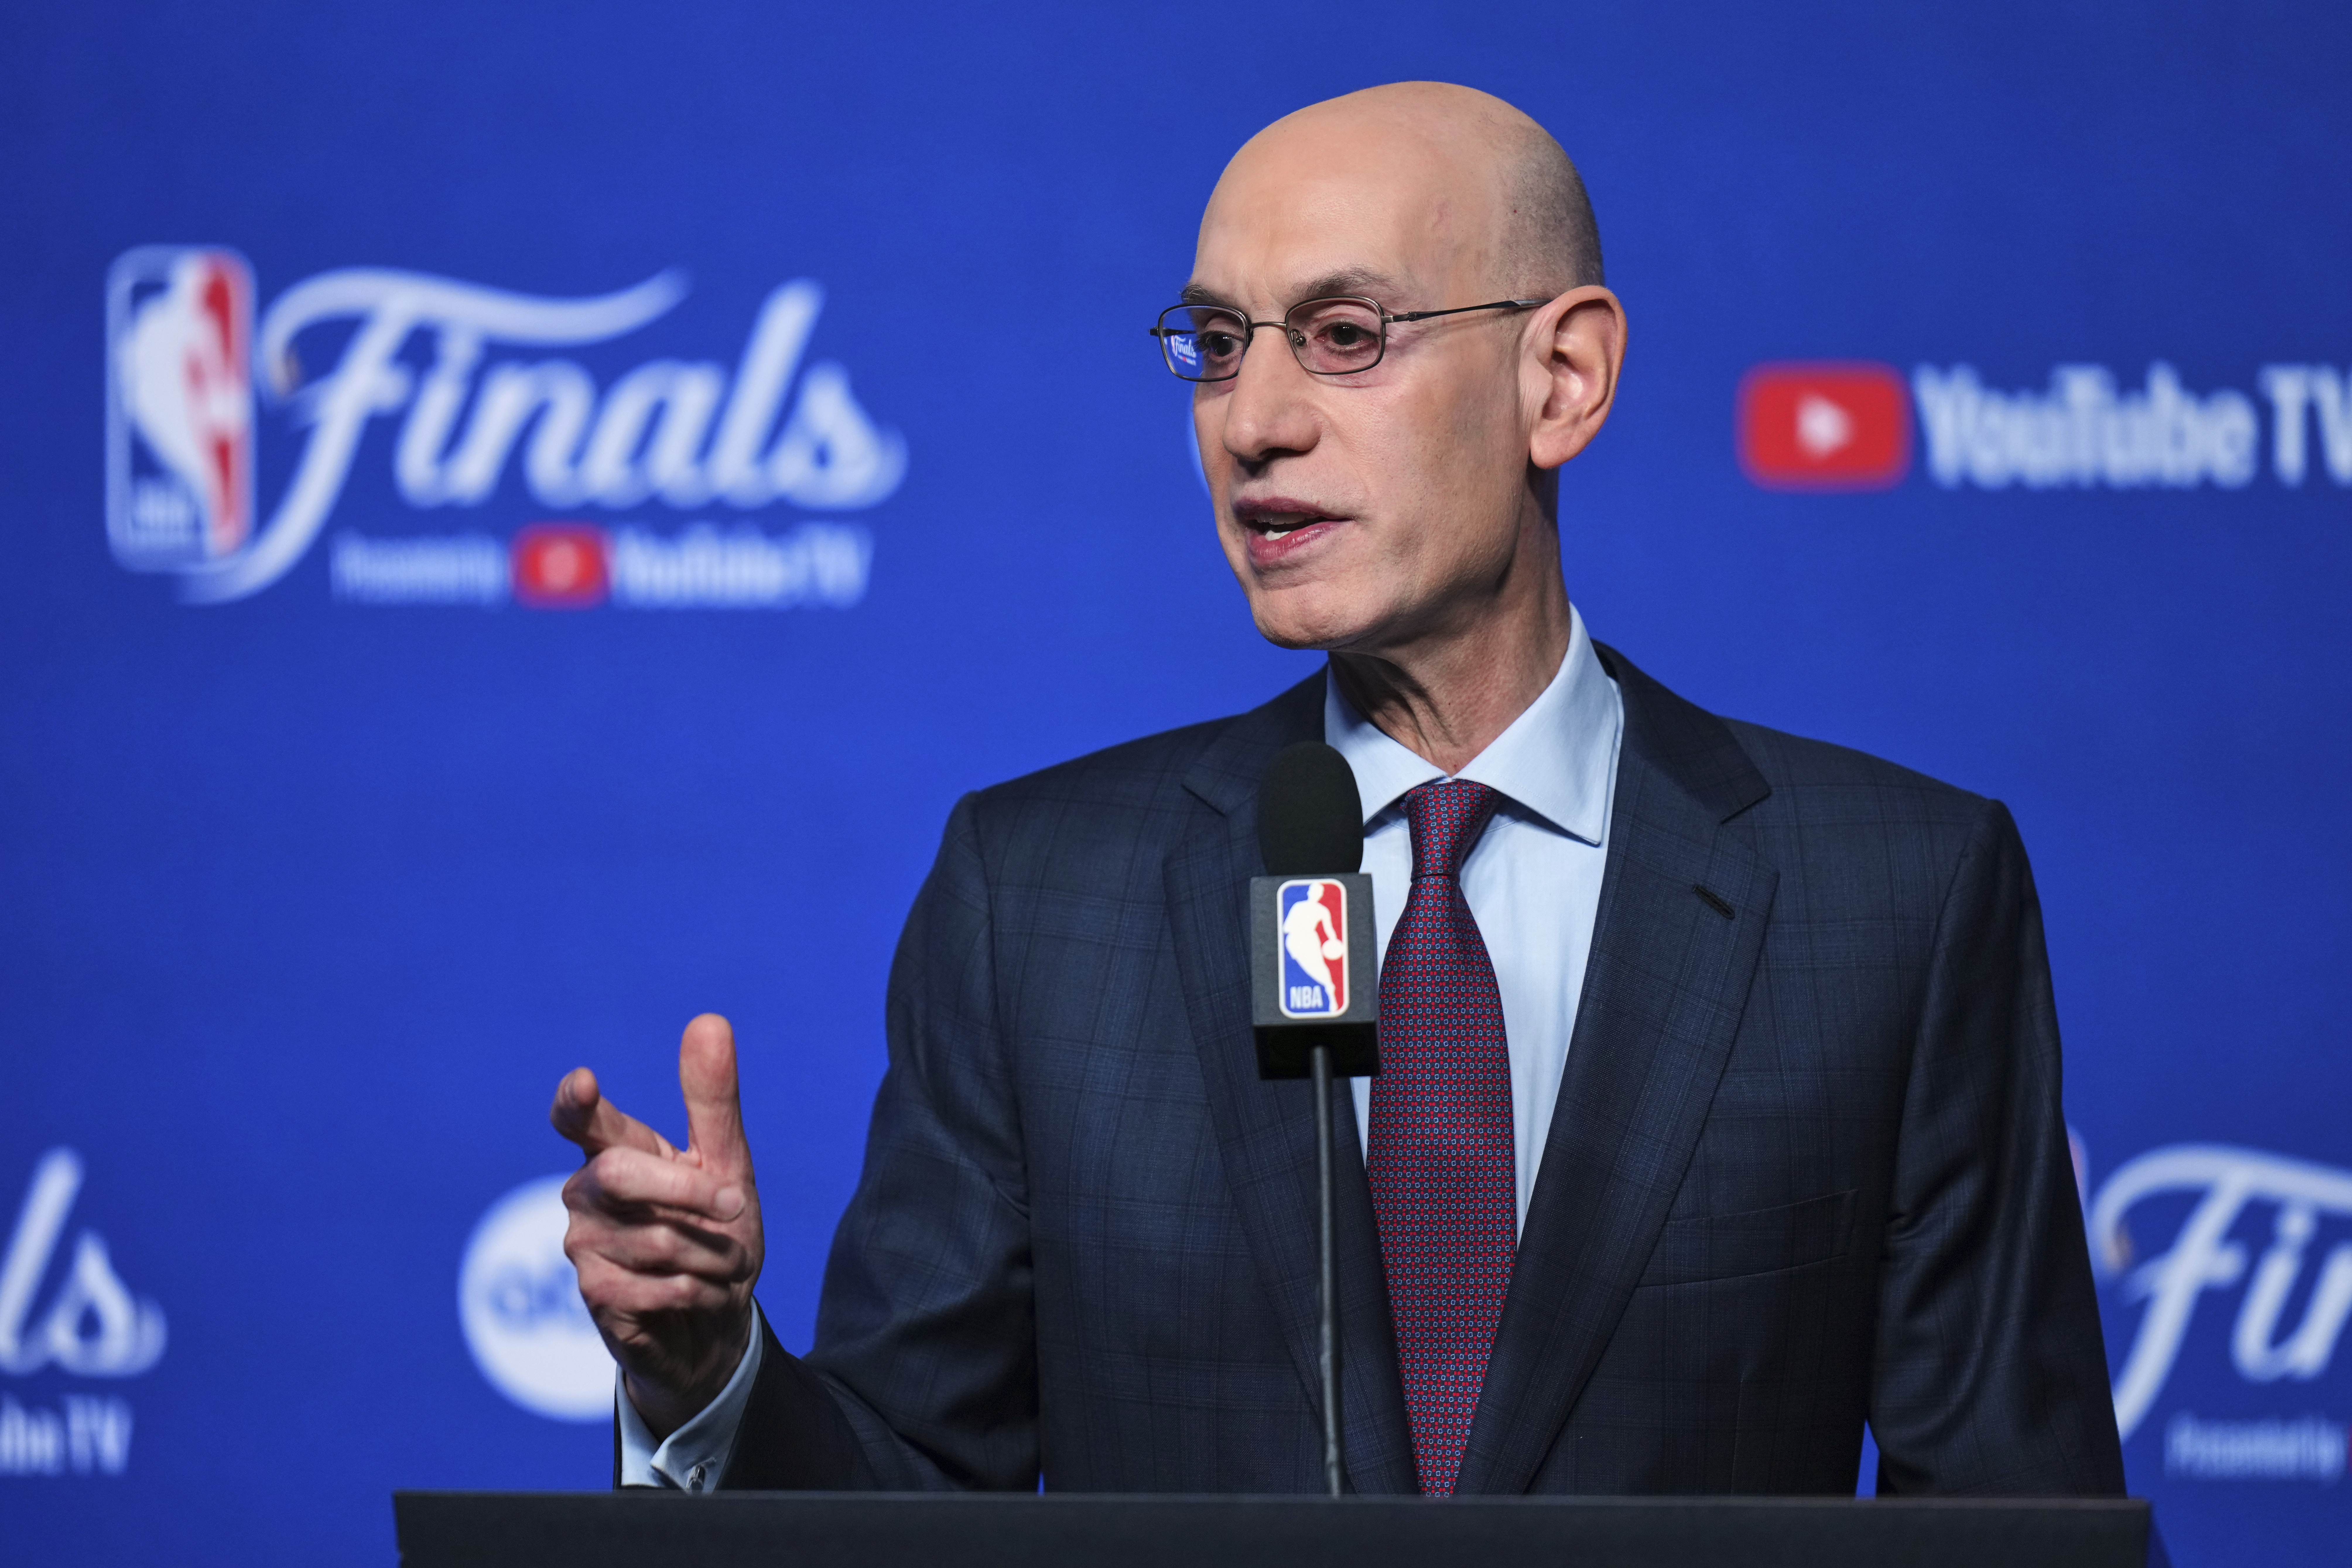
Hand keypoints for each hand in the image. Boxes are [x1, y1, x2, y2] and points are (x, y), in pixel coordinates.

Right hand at [551, 1013, 762, 1439]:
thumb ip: (712, 1099)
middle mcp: (587, 1192)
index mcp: (617, 1151)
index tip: (583, 1084)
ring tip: (717, 1264)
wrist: (715, 1318)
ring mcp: (584, 1244)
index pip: (578, 1119)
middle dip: (689, 1189)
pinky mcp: (596, 1295)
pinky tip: (698, 1293)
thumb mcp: (727, 1162)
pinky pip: (658, 1285)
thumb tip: (709, 1019)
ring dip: (711, 1253)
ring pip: (657, 1237)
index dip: (575, 1103)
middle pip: (621, 1173)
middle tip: (733, 1204)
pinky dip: (698, 1290)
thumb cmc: (716, 1231)